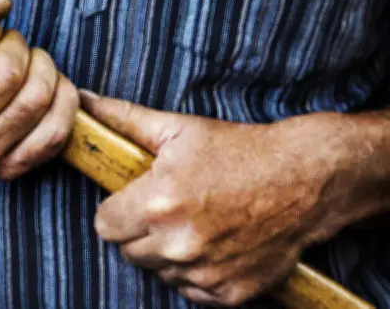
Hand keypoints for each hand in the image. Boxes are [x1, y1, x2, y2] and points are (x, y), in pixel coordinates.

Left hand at [80, 91, 370, 306]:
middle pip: (128, 251)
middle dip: (140, 231)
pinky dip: (197, 274)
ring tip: (197, 222)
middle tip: (170, 208)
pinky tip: (216, 244)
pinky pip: (190, 291)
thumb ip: (124, 119)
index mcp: (157, 203)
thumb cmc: (240, 150)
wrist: (305, 178)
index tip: (136, 199)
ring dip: (168, 253)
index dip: (117, 210)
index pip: (104, 225)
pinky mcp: (229, 294)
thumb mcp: (179, 129)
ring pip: (159, 272)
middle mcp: (178, 244)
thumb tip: (83, 100)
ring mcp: (204, 273)